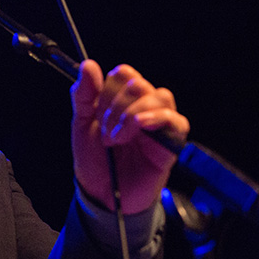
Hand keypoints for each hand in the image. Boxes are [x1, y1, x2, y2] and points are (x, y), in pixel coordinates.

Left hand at [71, 60, 188, 213]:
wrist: (102, 194)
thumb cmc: (94, 159)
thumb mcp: (81, 123)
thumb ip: (84, 94)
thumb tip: (89, 65)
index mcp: (122, 99)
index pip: (123, 74)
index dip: (107, 90)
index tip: (96, 114)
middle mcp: (143, 106)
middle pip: (138, 83)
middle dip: (116, 107)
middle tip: (106, 133)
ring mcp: (159, 123)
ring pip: (158, 96)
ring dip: (131, 115)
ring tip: (118, 138)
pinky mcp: (172, 142)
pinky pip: (177, 120)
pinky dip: (157, 118)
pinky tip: (140, 126)